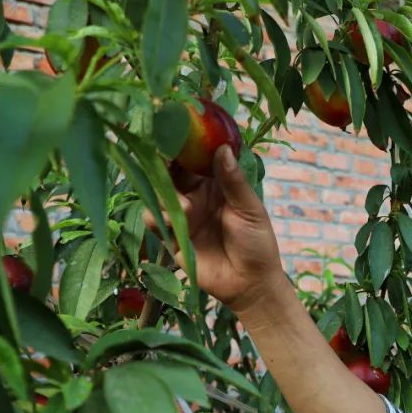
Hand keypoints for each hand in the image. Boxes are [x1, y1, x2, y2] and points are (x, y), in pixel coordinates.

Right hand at [144, 145, 281, 313]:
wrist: (250, 285)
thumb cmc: (257, 244)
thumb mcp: (250, 211)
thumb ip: (234, 182)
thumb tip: (222, 149)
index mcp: (216, 183)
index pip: (196, 156)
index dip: (186, 143)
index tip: (176, 127)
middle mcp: (195, 194)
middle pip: (171, 170)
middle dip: (163, 161)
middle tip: (162, 156)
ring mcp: (181, 214)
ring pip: (158, 191)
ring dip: (165, 193)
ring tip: (185, 207)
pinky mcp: (171, 236)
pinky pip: (154, 219)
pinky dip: (158, 215)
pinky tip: (175, 220)